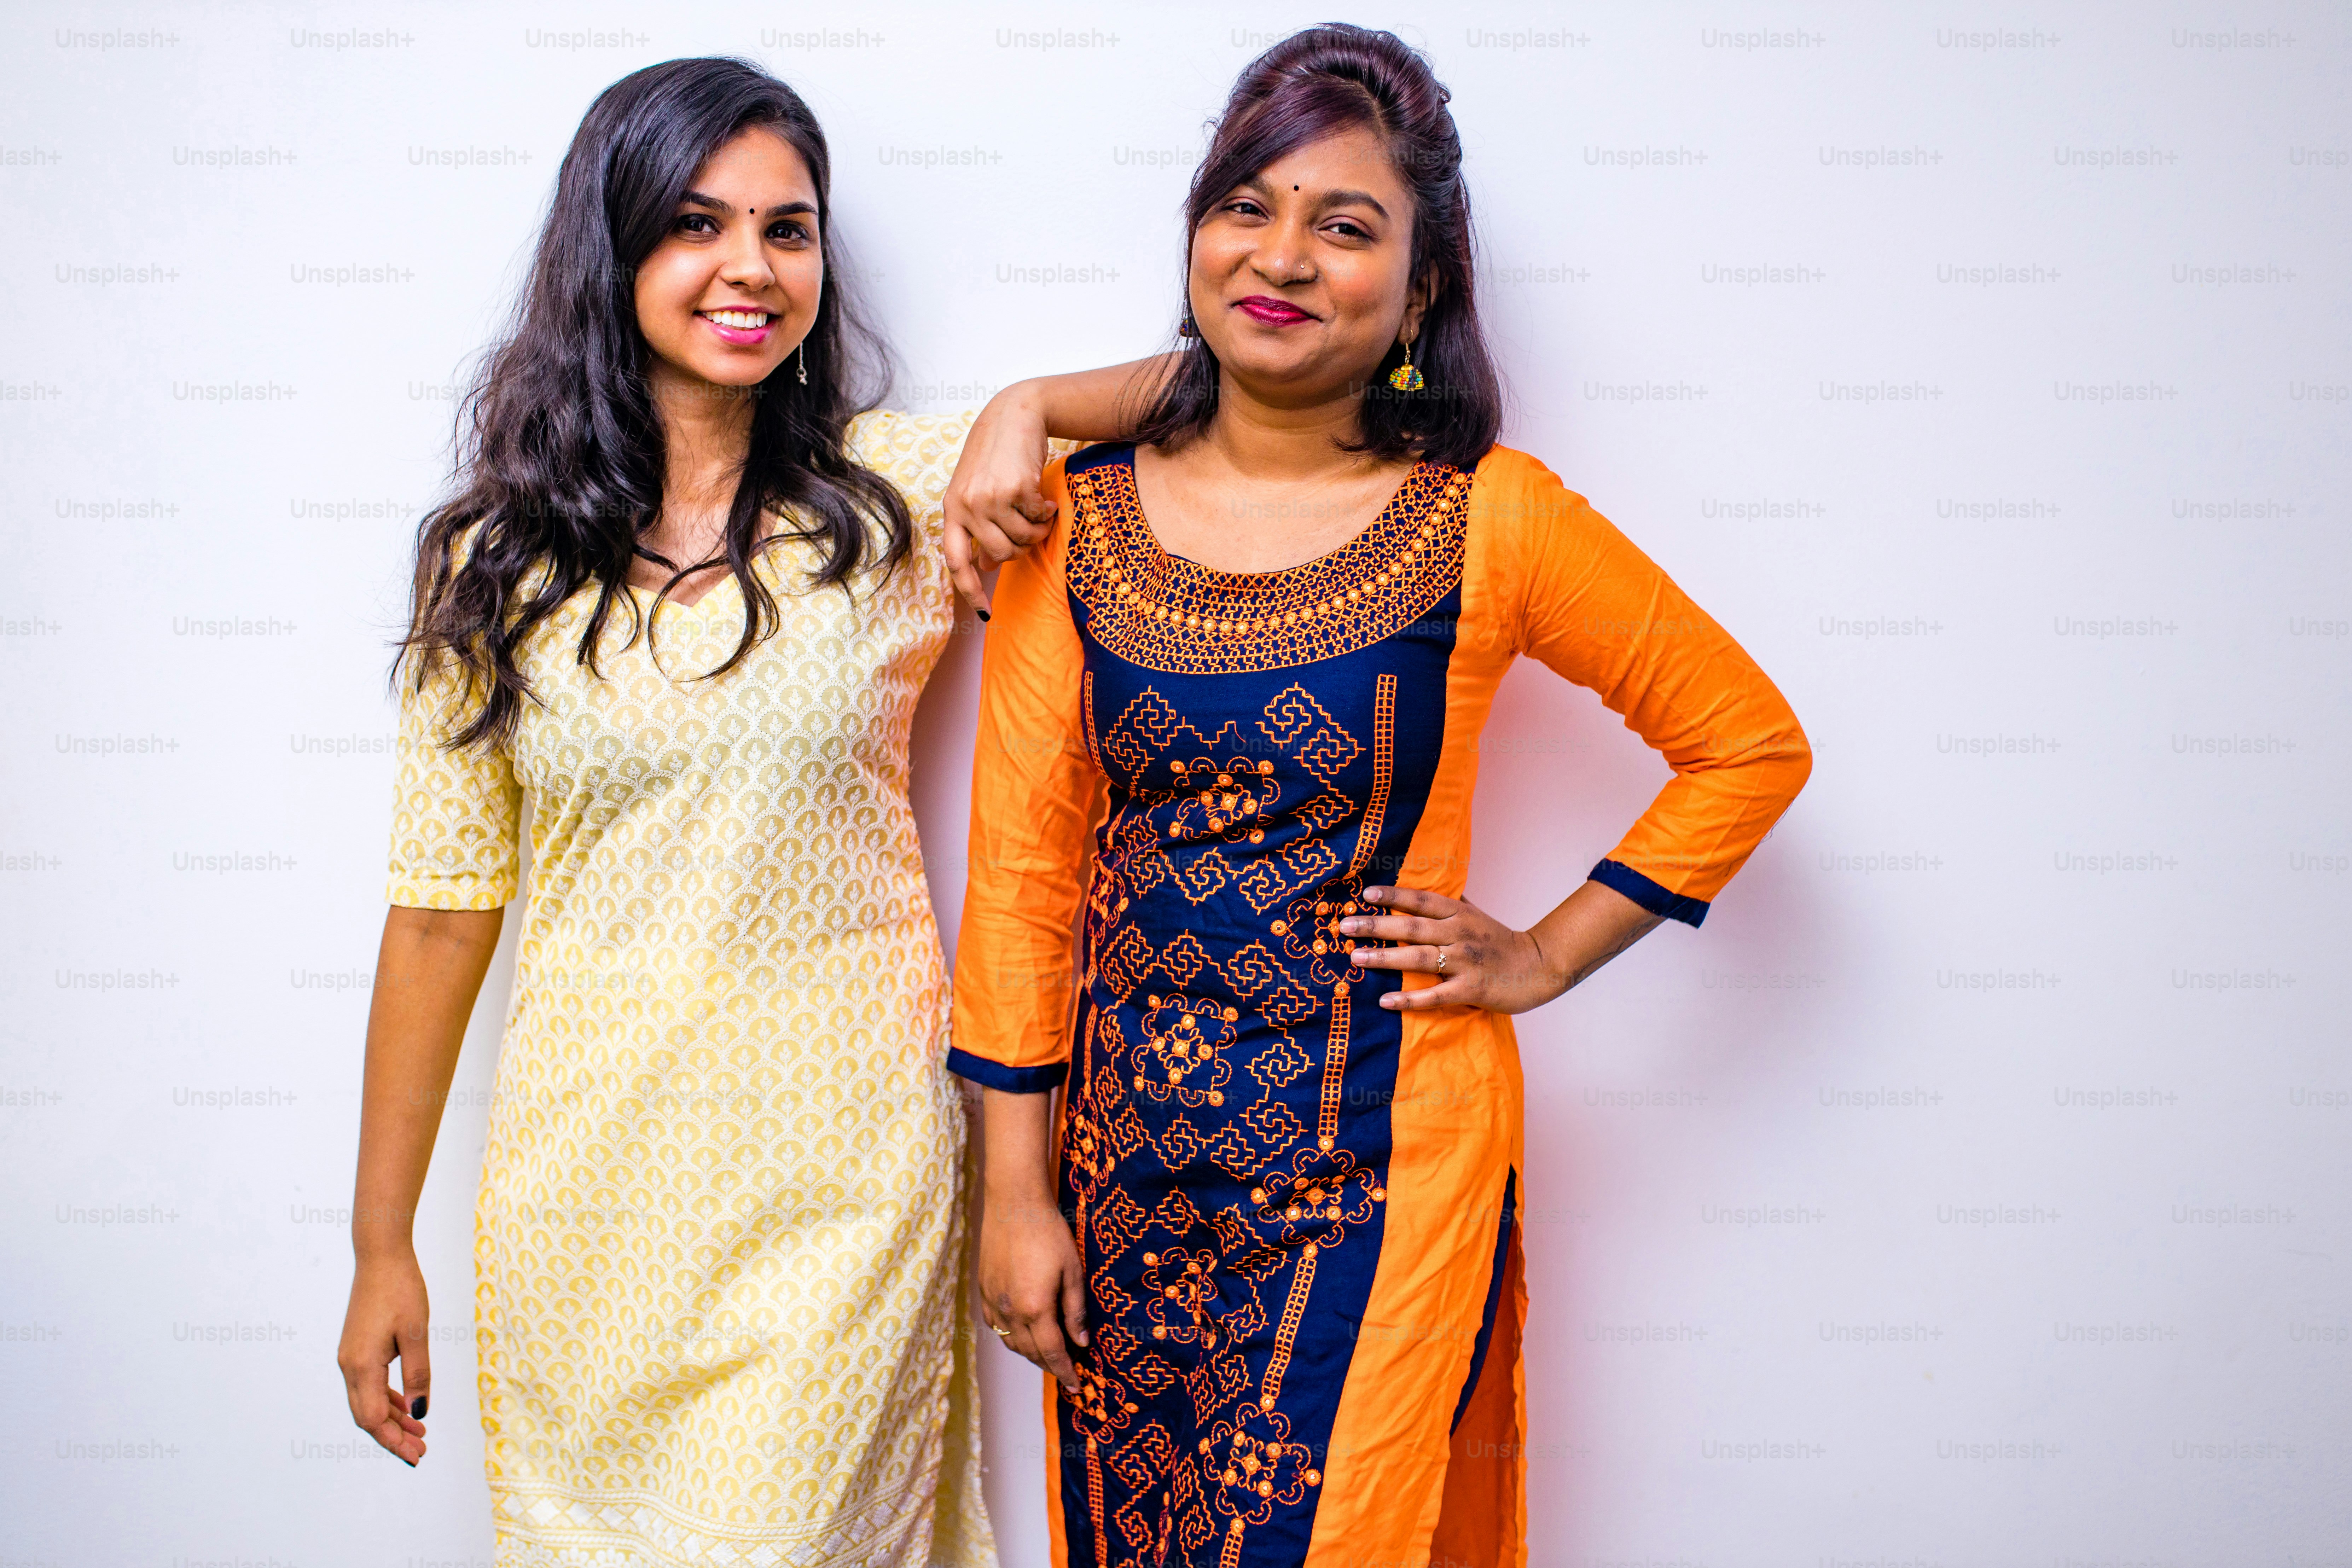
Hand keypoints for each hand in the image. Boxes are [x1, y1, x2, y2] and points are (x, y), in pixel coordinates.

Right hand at [337, 1250, 432, 1465]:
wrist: (381, 1256)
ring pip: (369, 1402)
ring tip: (419, 1432)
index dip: (394, 1441)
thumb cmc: (401, 1290)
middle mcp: (350, 1365)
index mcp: (362, 1365)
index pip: (374, 1419)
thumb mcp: (417, 1334)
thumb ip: (418, 1375)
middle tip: (421, 1450)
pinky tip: (407, 1405)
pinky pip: (370, 1384)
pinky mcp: (357, 1348)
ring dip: (392, 1419)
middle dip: (393, 1437)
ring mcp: (351, 1357)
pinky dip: (389, 1399)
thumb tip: (420, 1413)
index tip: (417, 1454)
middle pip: (368, 1416)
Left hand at [943, 383, 1057, 615]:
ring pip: (1023, 539)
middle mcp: (967, 505)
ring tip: (1038, 511)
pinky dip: (1046, 512)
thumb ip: (978, 527)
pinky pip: (1038, 519)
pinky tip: (1043, 497)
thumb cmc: (995, 456)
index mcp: (952, 509)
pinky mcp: (1016, 487)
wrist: (1013, 415)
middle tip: (1030, 530)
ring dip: (1037, 530)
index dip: (969, 590)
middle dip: (1021, 548)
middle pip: (1001, 554)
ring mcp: (990, 497)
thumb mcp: (976, 492)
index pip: (955, 561)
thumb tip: (986, 565)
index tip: (984, 612)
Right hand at [975, 1182, 1088, 1389]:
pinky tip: (1022, 1332)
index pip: (1052, 1352)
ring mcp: (993, 1301)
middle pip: (1030, 1352)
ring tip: (1047, 1354)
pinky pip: (996, 1325)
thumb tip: (1081, 1341)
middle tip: (1066, 1372)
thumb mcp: (1073, 1272)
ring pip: (1010, 1342)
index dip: (1065, 1371)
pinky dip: (1010, 1336)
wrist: (1014, 1204)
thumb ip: (1075, 1310)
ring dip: (1029, 1353)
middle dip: (1049, 1365)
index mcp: (1035, 1308)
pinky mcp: (983, 1289)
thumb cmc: (1048, 1233)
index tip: (1076, 1386)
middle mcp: (1010, 1311)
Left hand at [1342, 884, 1568, 1013]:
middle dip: (1376, 926)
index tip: (1366, 894)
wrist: (1539, 967)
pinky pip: (1434, 995)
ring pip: (1418, 958)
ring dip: (1384, 959)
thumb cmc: (1500, 941)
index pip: (1421, 900)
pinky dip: (1409, 998)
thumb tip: (1420, 886)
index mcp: (1460, 914)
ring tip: (1355, 958)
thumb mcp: (1476, 915)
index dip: (1394, 896)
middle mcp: (1460, 934)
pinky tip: (1385, 1000)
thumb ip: (1450, 903)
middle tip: (1344, 926)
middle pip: (1412, 928)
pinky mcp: (1471, 989)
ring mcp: (1466, 962)